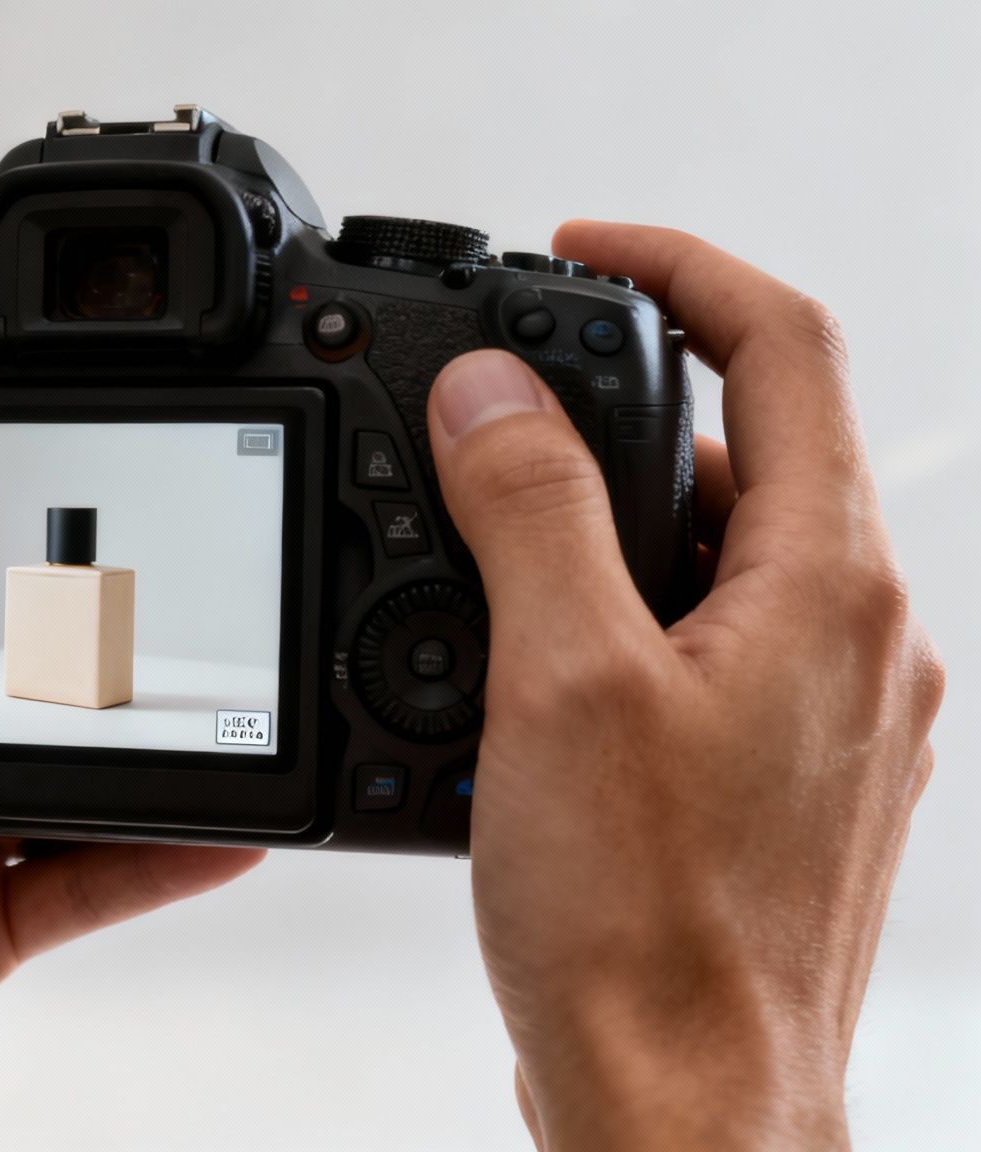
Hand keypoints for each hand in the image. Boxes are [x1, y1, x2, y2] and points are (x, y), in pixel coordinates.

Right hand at [425, 224, 943, 1149]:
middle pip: (752, 449)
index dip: (679, 268)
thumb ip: (527, 508)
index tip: (583, 248)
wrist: (685, 1108)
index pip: (785, 349)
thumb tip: (491, 391)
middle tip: (491, 428)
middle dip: (617, 413)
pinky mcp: (782, 775)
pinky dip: (621, 618)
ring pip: (721, 553)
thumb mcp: (559, 682)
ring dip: (609, 526)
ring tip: (488, 574)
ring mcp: (831, 713)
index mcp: (834, 587)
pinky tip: (528, 680)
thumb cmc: (645, 930)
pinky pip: (708, 643)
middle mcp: (860, 639)